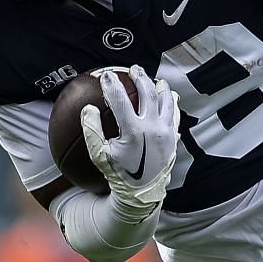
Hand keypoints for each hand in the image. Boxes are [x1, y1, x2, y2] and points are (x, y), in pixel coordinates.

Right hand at [82, 65, 178, 217]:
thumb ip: (91, 130)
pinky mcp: (173, 138)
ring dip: (160, 87)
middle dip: (140, 77)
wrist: (143, 192)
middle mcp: (153, 129)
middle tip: (133, 69)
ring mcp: (166, 133)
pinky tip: (170, 96)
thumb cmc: (118, 173)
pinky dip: (172, 103)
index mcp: (133, 132)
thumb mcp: (99, 155)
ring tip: (155, 79)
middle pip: (148, 93)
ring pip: (166, 101)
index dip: (111, 84)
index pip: (121, 100)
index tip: (105, 74)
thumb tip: (88, 108)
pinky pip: (174, 115)